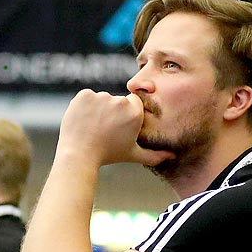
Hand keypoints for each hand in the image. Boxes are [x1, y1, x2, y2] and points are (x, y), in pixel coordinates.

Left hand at [57, 90, 174, 168]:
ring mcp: (101, 96)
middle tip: (104, 129)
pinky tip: (83, 120)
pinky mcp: (84, 94)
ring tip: (92, 127)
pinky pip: (86, 97)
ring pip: (101, 99)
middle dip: (111, 112)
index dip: (125, 115)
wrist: (79, 155)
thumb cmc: (108, 155)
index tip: (118, 126)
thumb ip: (154, 155)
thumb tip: (172, 156)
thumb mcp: (133, 154)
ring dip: (97, 109)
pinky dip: (84, 106)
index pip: (133, 103)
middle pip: (117, 100)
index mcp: (134, 113)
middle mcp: (120, 102)